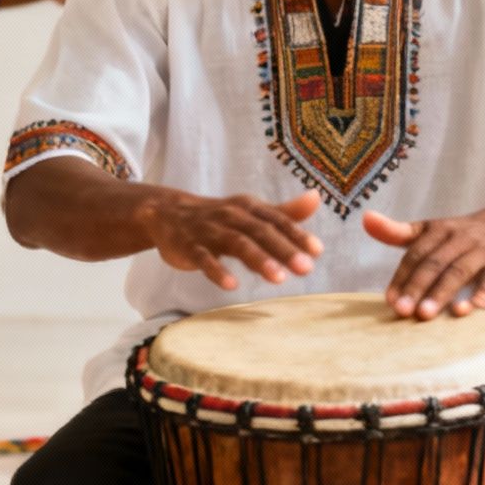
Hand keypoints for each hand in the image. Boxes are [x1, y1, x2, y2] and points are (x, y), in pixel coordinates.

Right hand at [137, 190, 321, 290]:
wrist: (166, 213)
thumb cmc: (219, 217)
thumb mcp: (251, 212)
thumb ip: (284, 212)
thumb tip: (316, 198)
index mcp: (249, 208)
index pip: (277, 220)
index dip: (297, 234)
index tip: (317, 251)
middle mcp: (231, 215)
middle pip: (261, 232)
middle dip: (284, 249)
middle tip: (307, 268)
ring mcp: (210, 231)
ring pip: (236, 243)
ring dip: (258, 259)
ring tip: (278, 278)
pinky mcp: (190, 247)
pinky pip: (204, 258)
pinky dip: (217, 271)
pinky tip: (232, 285)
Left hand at [369, 204, 484, 320]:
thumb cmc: (465, 233)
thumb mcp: (432, 229)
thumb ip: (399, 231)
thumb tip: (365, 219)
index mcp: (438, 230)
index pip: (415, 254)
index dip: (401, 277)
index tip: (389, 300)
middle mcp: (459, 238)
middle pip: (434, 263)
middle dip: (416, 287)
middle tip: (401, 311)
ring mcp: (482, 251)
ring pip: (458, 272)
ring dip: (441, 293)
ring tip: (425, 315)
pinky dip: (477, 295)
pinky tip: (463, 311)